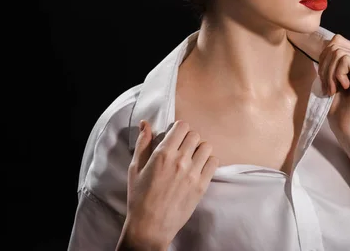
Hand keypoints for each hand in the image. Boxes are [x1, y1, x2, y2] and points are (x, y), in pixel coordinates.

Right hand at [118, 120, 218, 249]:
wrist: (150, 225)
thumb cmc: (139, 197)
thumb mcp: (135, 168)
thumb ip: (143, 143)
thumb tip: (146, 123)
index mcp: (162, 154)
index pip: (182, 126)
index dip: (179, 130)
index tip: (176, 138)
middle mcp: (180, 160)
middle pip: (195, 135)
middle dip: (188, 139)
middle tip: (182, 149)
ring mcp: (193, 173)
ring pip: (206, 146)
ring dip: (199, 149)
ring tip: (192, 158)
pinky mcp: (202, 185)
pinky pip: (214, 162)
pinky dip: (208, 162)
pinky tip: (199, 168)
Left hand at [287, 31, 349, 151]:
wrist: (345, 126)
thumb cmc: (336, 104)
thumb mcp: (330, 76)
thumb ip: (331, 58)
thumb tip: (323, 41)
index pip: (337, 41)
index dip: (324, 56)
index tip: (324, 77)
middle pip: (336, 44)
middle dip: (324, 64)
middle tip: (327, 85)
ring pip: (339, 52)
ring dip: (329, 72)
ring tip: (332, 88)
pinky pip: (345, 61)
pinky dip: (336, 75)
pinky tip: (341, 88)